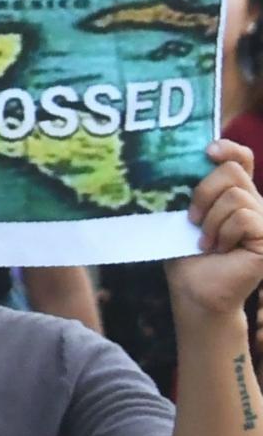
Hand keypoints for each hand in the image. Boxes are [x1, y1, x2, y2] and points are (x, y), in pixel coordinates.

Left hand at [165, 138, 262, 319]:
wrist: (193, 288)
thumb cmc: (184, 250)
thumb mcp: (184, 212)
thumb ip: (192, 187)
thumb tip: (179, 158)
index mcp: (235, 192)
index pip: (241, 158)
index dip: (228, 148)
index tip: (207, 151)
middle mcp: (255, 203)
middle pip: (232, 171)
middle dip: (203, 192)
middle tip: (192, 219)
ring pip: (236, 197)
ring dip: (211, 220)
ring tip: (206, 240)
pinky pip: (244, 218)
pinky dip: (224, 232)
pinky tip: (219, 248)